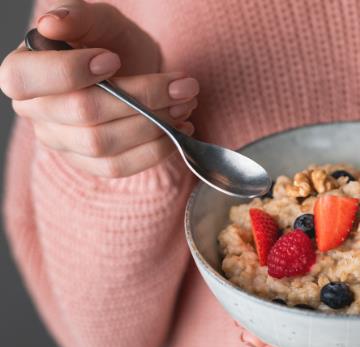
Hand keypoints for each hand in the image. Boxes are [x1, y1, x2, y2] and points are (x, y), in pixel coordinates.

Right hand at [0, 1, 198, 176]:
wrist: (130, 71)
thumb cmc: (108, 41)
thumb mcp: (98, 19)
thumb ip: (77, 14)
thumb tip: (52, 23)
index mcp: (22, 70)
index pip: (25, 79)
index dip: (70, 72)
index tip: (113, 60)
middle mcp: (35, 111)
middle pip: (81, 112)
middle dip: (140, 97)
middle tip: (182, 84)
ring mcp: (62, 142)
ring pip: (103, 144)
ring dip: (154, 124)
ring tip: (186, 103)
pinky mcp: (89, 164)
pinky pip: (119, 167)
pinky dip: (156, 150)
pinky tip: (180, 129)